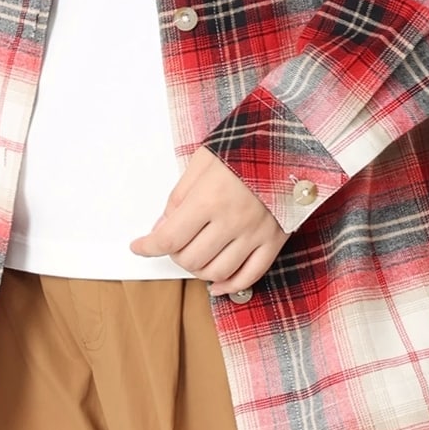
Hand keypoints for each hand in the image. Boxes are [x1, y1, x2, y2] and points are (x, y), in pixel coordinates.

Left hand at [129, 146, 287, 295]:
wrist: (290, 142)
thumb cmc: (246, 146)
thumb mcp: (203, 160)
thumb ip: (179, 195)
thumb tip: (161, 226)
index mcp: (210, 198)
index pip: (169, 238)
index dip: (148, 247)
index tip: (138, 246)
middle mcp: (233, 221)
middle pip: (191, 259)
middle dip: (174, 254)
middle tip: (174, 241)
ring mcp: (256, 234)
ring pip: (217, 272)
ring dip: (198, 271)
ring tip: (195, 256)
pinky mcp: (275, 240)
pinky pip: (250, 276)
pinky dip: (229, 286)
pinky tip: (216, 284)